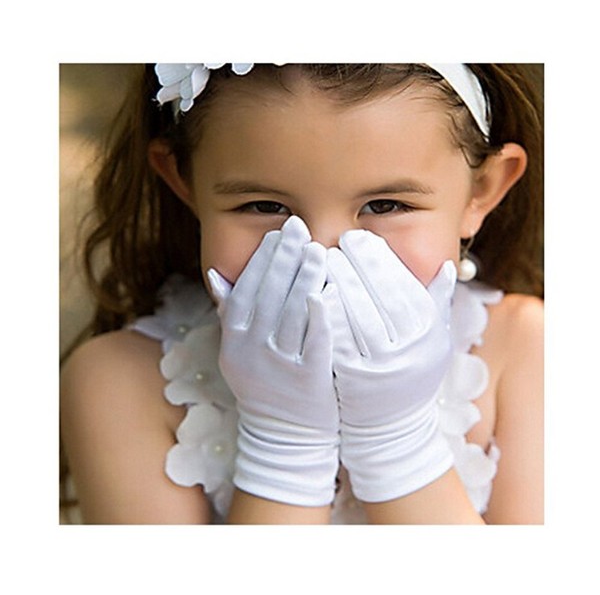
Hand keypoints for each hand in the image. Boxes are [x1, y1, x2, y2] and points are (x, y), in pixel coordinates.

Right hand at [208, 216, 338, 506]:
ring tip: (317, 250)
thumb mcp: (239, 352)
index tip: (277, 234)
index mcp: (234, 342)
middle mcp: (250, 352)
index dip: (261, 260)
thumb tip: (216, 275)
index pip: (245, 291)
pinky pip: (312, 343)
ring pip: (290, 314)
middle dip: (283, 258)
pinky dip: (318, 317)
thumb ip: (231, 314)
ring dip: (303, 278)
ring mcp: (278, 368)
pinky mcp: (306, 383)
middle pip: (267, 296)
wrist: (283, 436)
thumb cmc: (264, 386)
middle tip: (299, 228)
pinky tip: (327, 292)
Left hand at [326, 229, 455, 502]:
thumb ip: (437, 303)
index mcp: (429, 333)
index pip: (405, 286)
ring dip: (340, 282)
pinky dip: (325, 314)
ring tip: (322, 257)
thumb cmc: (410, 375)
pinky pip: (338, 340)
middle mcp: (410, 349)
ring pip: (359, 315)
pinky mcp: (354, 380)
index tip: (362, 238)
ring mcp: (382, 366)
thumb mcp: (433, 341)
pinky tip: (313, 291)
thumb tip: (448, 266)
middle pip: (382, 296)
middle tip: (339, 239)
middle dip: (359, 264)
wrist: (390, 428)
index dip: (381, 259)